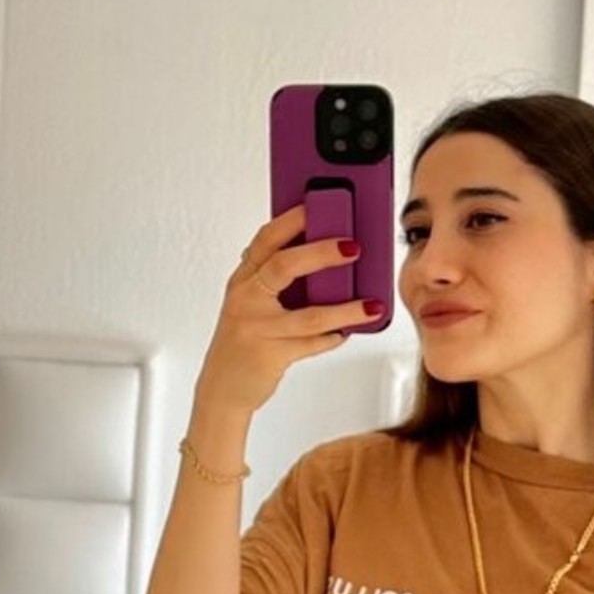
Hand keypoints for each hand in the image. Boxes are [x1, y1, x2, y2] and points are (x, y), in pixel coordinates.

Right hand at [195, 203, 378, 415]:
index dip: (292, 220)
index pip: (266, 239)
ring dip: (346, 309)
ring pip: (310, 315)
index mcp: (243, 279)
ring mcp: (259, 328)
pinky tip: (348, 332)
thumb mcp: (249, 302)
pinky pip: (313, 343)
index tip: (317, 205)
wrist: (222, 389)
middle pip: (285, 266)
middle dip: (322, 253)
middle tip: (354, 247)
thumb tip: (319, 253)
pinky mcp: (272, 355)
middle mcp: (246, 299)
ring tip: (371, 304)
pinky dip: (334, 338)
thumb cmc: (243, 341)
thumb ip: (271, 279)